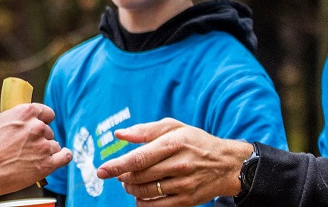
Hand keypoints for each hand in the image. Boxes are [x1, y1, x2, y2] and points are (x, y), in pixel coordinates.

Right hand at [0, 103, 71, 195]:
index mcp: (26, 112)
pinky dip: (64, 156)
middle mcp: (38, 127)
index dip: (44, 119)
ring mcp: (43, 146)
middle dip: (41, 137)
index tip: (42, 124)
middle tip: (29, 146)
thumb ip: (9, 117)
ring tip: (35, 157)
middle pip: (49, 130)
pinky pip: (65, 157)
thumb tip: (12, 118)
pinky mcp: (47, 164)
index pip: (46, 112)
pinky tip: (62, 156)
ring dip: (47, 150)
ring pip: (54, 145)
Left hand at [95, 118, 250, 205]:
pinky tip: (139, 196)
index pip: (138, 158)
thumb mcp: (173, 127)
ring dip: (131, 189)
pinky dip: (143, 203)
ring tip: (129, 182)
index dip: (117, 165)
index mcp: (173, 143)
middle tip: (119, 174)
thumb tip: (119, 134)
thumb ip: (144, 130)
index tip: (101, 171)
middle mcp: (179, 165)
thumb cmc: (195, 141)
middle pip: (139, 176)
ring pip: (146, 192)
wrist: (226, 164)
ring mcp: (183, 185)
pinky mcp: (187, 201)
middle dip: (122, 177)